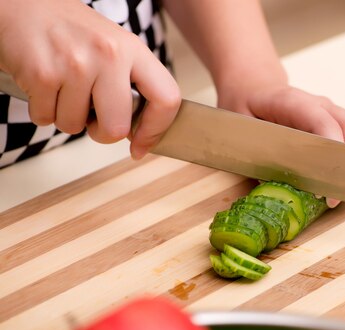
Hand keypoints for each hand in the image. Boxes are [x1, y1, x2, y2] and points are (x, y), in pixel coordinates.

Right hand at [0, 0, 180, 158]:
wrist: (22, 4)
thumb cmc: (71, 31)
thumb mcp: (114, 46)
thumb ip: (131, 83)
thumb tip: (141, 131)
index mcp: (133, 49)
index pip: (166, 98)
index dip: (155, 131)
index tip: (142, 144)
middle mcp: (109, 55)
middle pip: (117, 128)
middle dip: (102, 133)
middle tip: (93, 118)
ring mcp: (75, 64)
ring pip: (75, 126)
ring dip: (66, 116)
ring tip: (63, 88)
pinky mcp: (43, 74)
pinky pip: (46, 119)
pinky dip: (42, 110)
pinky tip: (43, 84)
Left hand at [218, 84, 344, 207]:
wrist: (255, 88)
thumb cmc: (246, 109)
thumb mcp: (239, 129)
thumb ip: (256, 155)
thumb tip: (276, 190)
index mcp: (292, 101)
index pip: (322, 122)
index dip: (330, 151)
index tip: (327, 183)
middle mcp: (321, 104)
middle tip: (333, 198)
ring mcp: (336, 113)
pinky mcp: (344, 125)